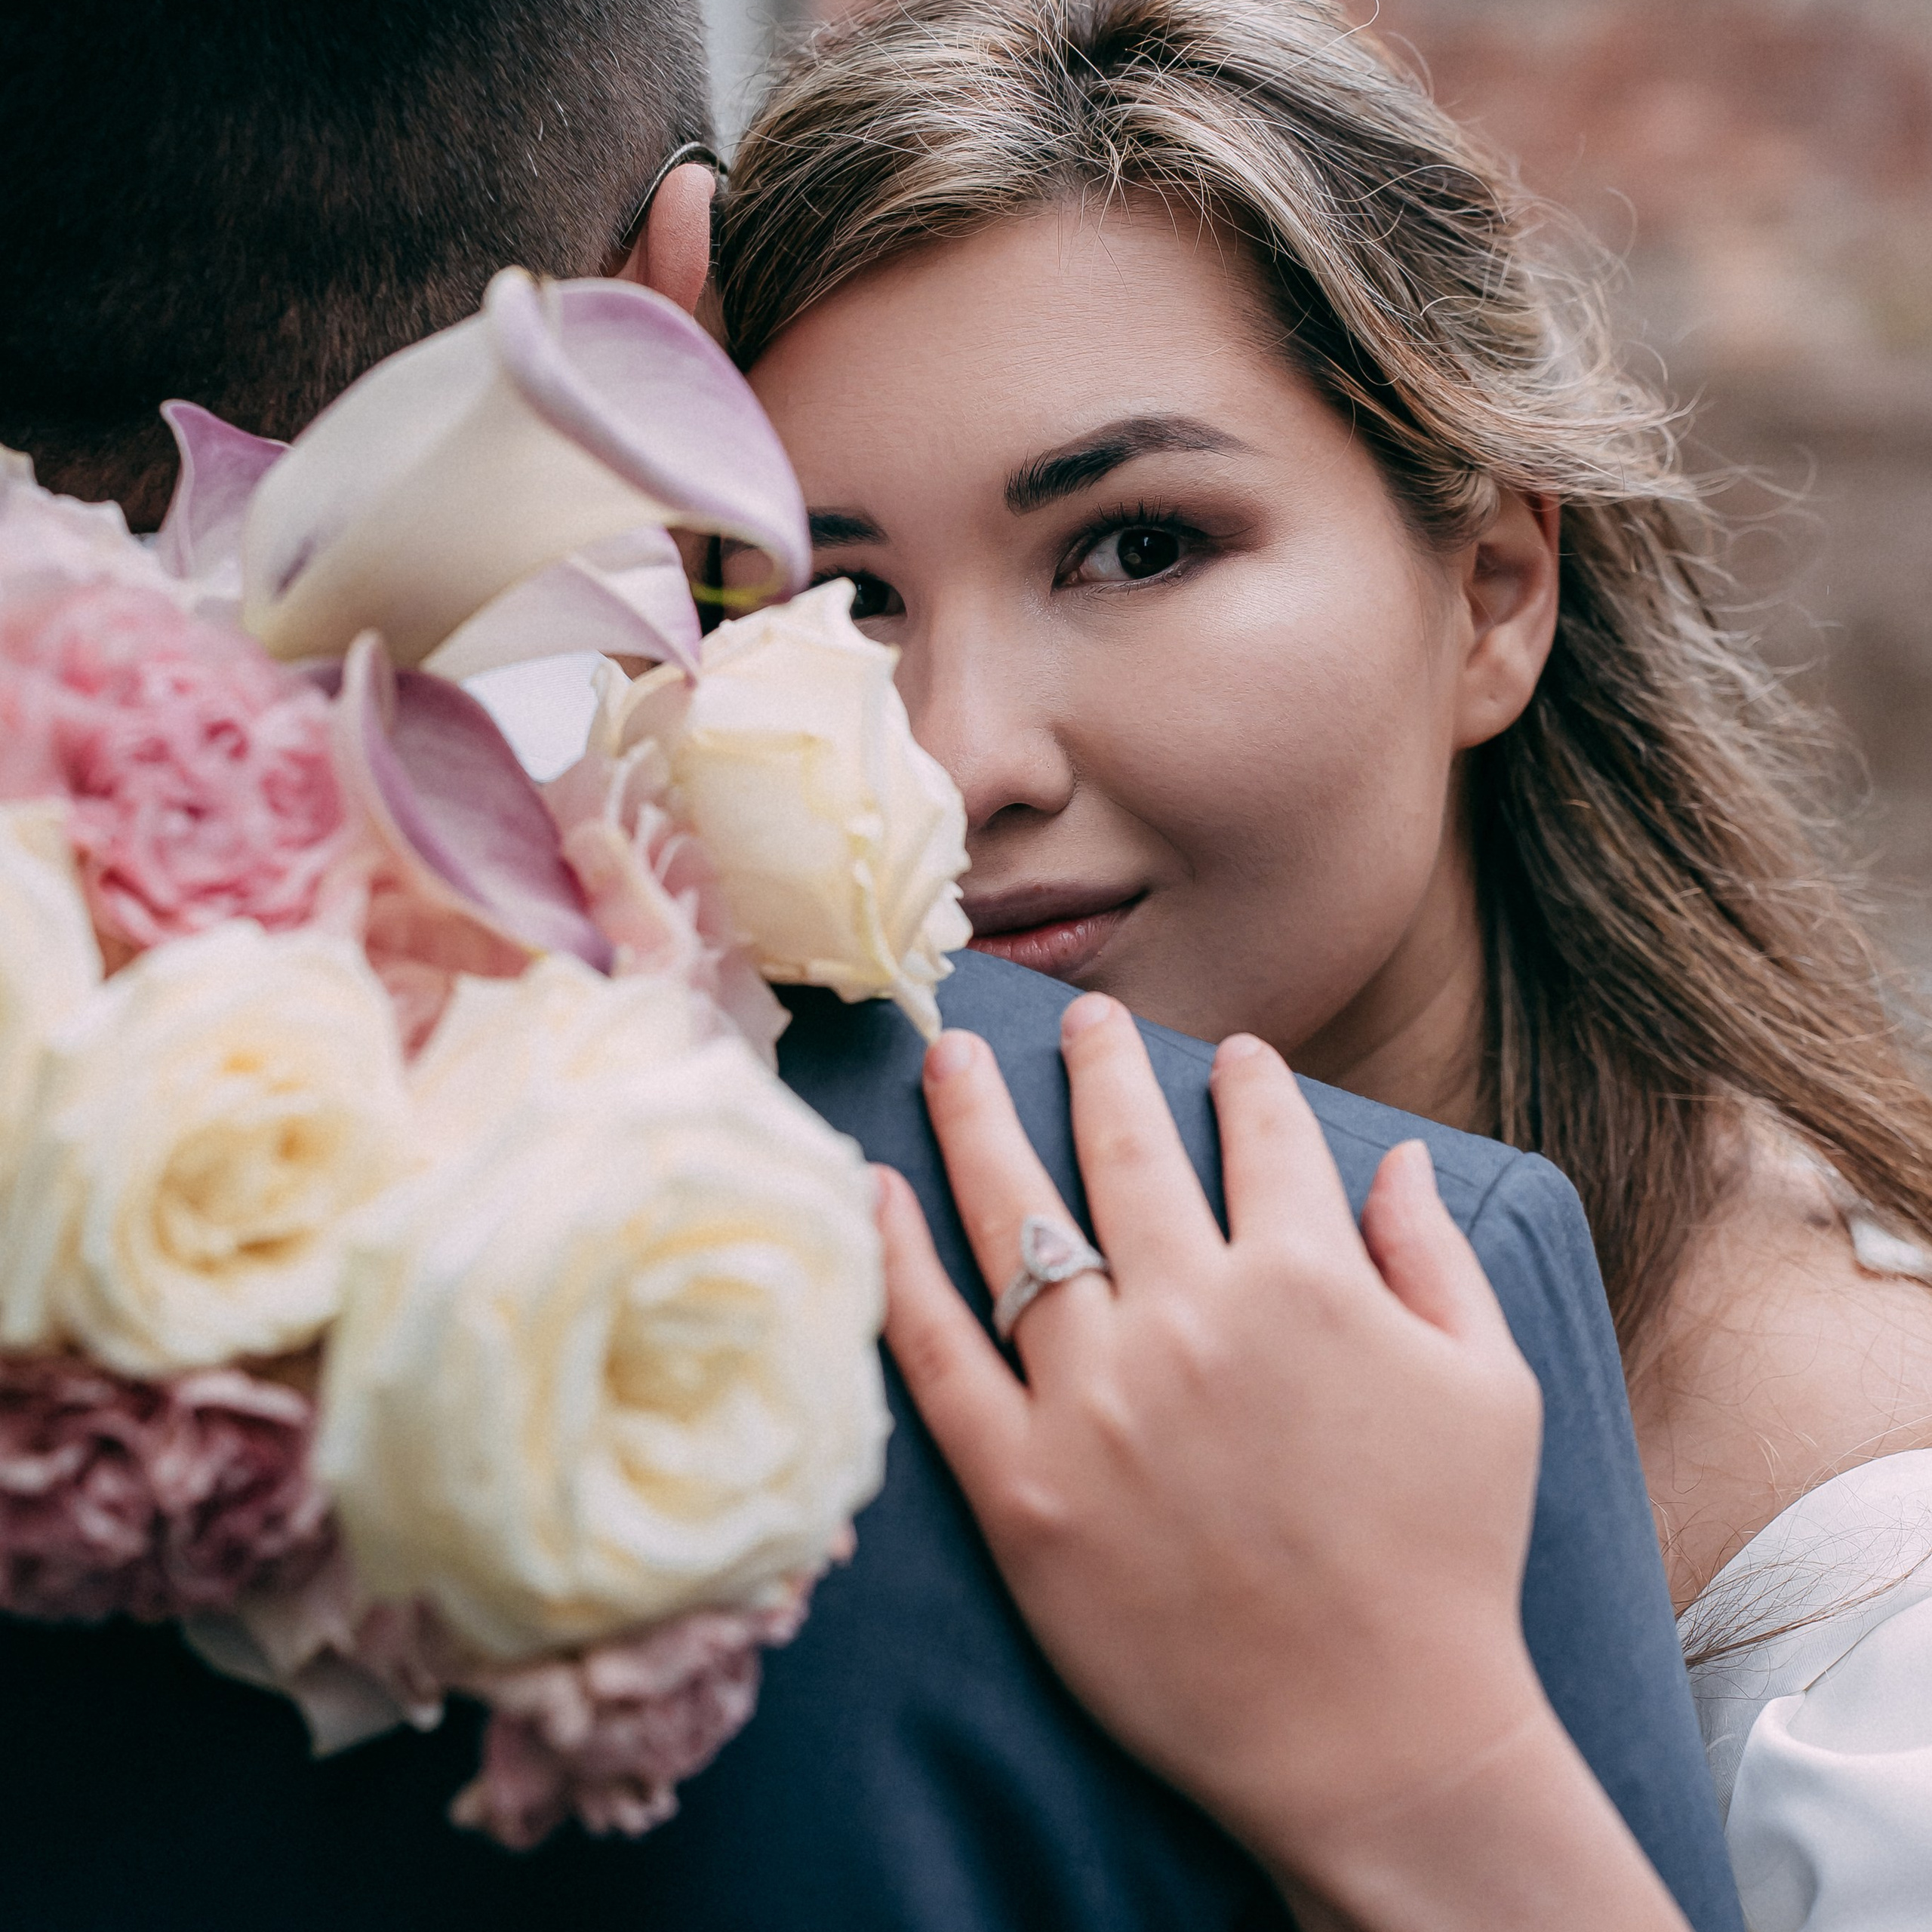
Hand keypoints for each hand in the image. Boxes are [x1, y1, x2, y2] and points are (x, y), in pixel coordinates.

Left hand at [878, 992, 1688, 1931]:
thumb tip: (1398, 1158)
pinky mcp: (1024, 1487)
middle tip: (1082, 1018)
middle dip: (1103, 1063)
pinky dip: (900, 1262)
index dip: (1251, 1082)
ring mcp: (1097, 1399)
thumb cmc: (1450, 1561)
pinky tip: (875, 1188)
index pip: (1268, 1140)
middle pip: (1125, 1150)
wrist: (1379, 1737)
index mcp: (1307, 1284)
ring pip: (1015, 1221)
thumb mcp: (1492, 1390)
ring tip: (953, 1054)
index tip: (1234, 1053)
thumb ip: (1439, 1259)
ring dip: (979, 1120)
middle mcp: (1190, 1317)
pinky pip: (938, 1351)